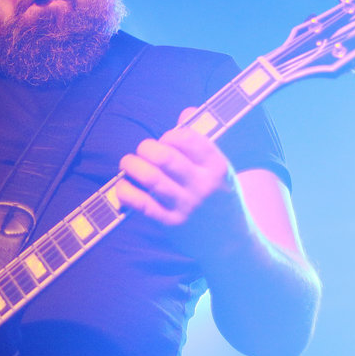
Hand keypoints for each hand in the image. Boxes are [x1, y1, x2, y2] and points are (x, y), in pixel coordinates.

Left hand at [116, 108, 252, 257]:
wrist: (232, 243)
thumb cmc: (220, 197)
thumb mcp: (220, 169)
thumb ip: (201, 141)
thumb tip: (186, 112)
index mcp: (218, 166)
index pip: (187, 138)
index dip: (169, 135)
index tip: (165, 140)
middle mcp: (203, 185)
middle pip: (165, 156)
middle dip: (146, 148)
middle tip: (142, 152)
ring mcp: (187, 206)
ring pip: (150, 178)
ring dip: (131, 166)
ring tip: (127, 165)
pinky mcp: (172, 224)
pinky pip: (141, 204)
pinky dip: (125, 192)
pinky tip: (122, 187)